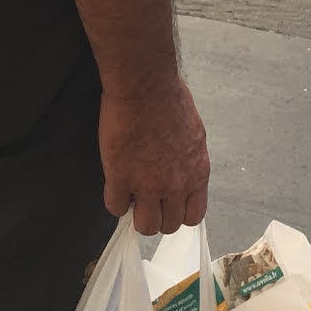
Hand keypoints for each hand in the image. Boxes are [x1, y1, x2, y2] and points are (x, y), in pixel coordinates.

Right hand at [100, 75, 209, 235]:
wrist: (144, 85)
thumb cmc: (169, 97)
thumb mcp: (192, 132)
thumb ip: (187, 158)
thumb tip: (180, 166)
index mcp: (196, 172)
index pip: (193, 215)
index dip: (178, 211)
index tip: (167, 201)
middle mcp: (176, 184)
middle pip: (169, 225)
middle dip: (157, 213)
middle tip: (146, 197)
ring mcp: (148, 184)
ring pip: (145, 225)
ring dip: (136, 213)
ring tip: (130, 194)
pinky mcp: (120, 177)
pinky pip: (115, 207)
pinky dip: (114, 200)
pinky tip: (114, 184)